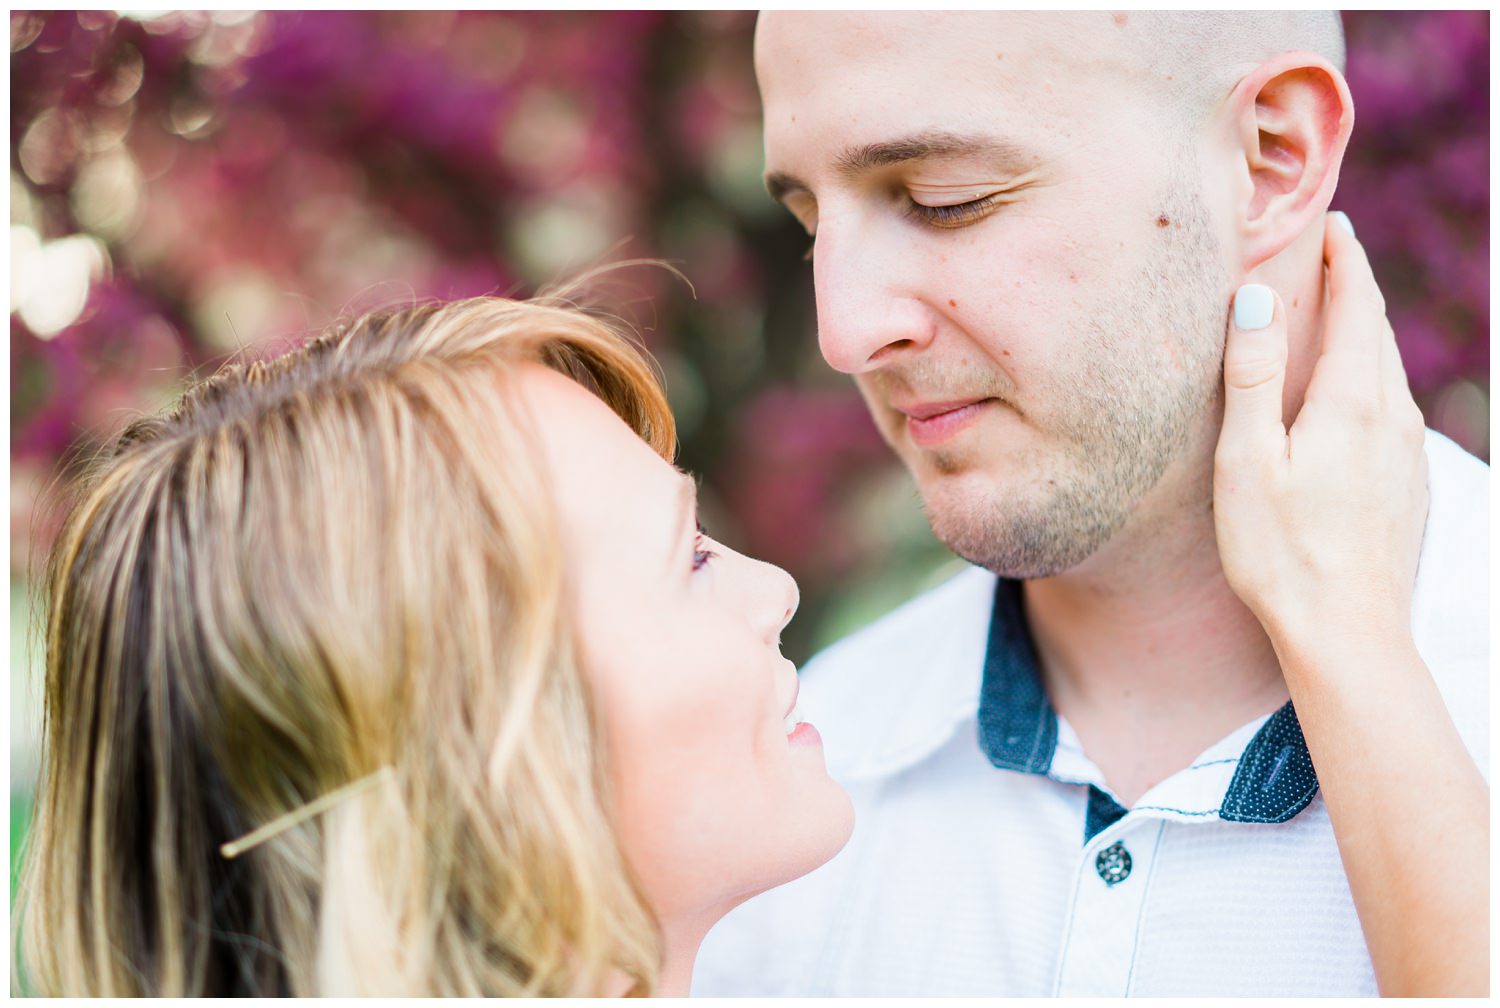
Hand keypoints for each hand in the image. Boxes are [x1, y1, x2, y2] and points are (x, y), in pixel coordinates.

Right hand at [1213, 212, 1428, 655]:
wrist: (1349, 635)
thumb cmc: (1282, 553)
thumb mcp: (1248, 460)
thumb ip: (1253, 376)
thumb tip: (1259, 296)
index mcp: (1352, 403)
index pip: (1357, 307)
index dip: (1345, 260)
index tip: (1331, 222)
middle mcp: (1393, 419)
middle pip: (1378, 334)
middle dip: (1356, 288)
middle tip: (1331, 255)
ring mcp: (1408, 455)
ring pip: (1388, 374)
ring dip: (1364, 336)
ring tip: (1335, 319)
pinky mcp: (1409, 488)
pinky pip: (1392, 412)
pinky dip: (1369, 382)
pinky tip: (1348, 401)